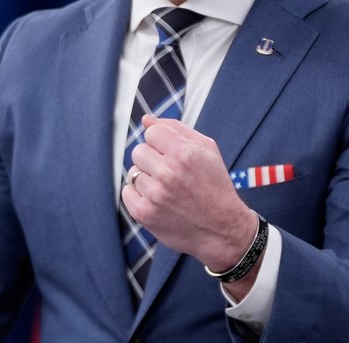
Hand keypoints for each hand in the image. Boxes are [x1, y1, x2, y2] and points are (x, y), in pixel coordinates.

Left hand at [121, 116, 259, 289]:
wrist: (222, 229)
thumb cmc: (214, 185)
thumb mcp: (207, 150)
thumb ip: (176, 128)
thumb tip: (145, 120)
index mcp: (184, 153)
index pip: (151, 132)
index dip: (161, 143)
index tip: (172, 155)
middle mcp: (168, 173)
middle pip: (138, 151)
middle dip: (152, 160)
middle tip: (170, 173)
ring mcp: (155, 195)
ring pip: (133, 172)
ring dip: (147, 179)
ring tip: (167, 189)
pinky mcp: (144, 214)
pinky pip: (127, 192)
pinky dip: (139, 195)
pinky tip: (158, 201)